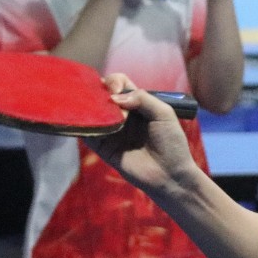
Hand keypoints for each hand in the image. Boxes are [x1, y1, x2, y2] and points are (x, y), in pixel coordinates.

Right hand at [89, 74, 202, 191]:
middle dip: (100, 92)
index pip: (119, 84)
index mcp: (137, 104)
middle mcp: (122, 115)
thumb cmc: (172, 143)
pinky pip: (88, 134)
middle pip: (102, 95)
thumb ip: (142, 98)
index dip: (115, 82)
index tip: (117, 89)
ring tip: (96, 110)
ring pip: (93, 113)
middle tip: (106, 100)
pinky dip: (85, 126)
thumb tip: (114, 98)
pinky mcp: (103, 148)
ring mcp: (111, 131)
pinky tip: (89, 122)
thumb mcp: (164, 113)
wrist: (170, 175)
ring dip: (92, 108)